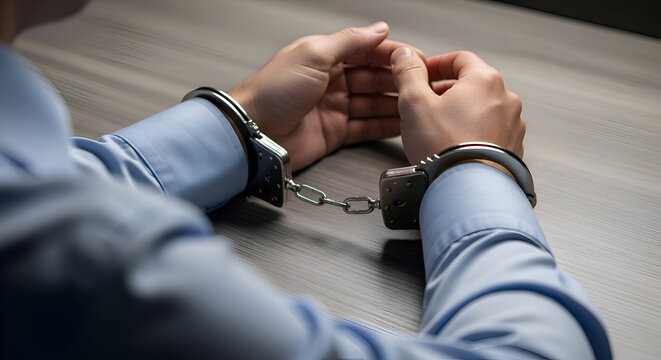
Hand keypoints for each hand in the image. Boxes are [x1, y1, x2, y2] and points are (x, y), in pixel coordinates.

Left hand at [230, 22, 421, 170]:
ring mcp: (334, 108)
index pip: (367, 51)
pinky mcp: (335, 133)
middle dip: (398, 80)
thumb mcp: (314, 54)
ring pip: (373, 103)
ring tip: (418, 105)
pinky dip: (385, 126)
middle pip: (373, 78)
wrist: (255, 132)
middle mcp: (331, 81)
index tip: (416, 59)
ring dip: (395, 103)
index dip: (392, 54)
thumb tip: (378, 29)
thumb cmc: (272, 91)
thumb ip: (349, 41)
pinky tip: (402, 124)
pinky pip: (367, 128)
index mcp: (325, 57)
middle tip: (422, 85)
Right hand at [389, 48, 525, 163]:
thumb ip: (409, 74)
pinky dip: (473, 135)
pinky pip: (489, 134)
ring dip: (461, 115)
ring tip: (438, 131)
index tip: (422, 75)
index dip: (436, 65)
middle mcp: (506, 100)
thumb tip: (405, 57)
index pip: (460, 59)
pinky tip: (454, 148)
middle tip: (425, 106)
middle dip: (446, 93)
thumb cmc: (445, 148)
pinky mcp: (512, 149)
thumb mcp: (414, 103)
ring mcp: (512, 126)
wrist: (469, 190)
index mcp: (485, 80)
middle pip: (472, 86)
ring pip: (482, 111)